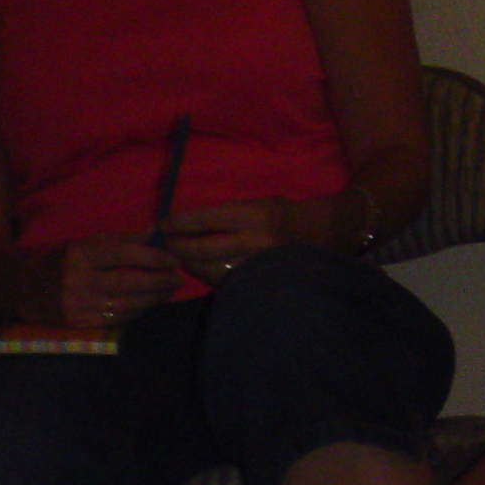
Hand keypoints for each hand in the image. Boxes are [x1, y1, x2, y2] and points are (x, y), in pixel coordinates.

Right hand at [27, 235, 179, 327]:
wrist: (27, 290)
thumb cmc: (63, 262)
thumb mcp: (85, 244)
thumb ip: (120, 240)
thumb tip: (155, 233)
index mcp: (80, 254)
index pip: (124, 254)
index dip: (153, 257)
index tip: (173, 259)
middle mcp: (79, 280)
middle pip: (130, 283)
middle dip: (159, 281)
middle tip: (178, 278)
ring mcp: (80, 304)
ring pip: (128, 304)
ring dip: (154, 298)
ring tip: (169, 290)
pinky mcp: (82, 323)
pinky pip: (120, 318)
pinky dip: (140, 310)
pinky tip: (151, 303)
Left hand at [158, 199, 293, 286]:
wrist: (320, 234)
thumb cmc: (285, 214)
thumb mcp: (258, 202)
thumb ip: (229, 212)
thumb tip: (194, 222)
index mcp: (253, 216)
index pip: (206, 219)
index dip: (180, 223)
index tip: (163, 224)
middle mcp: (255, 241)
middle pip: (205, 248)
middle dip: (180, 247)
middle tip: (166, 245)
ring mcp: (259, 265)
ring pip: (214, 269)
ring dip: (192, 265)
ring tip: (179, 259)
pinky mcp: (262, 281)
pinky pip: (229, 282)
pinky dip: (210, 276)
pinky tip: (201, 271)